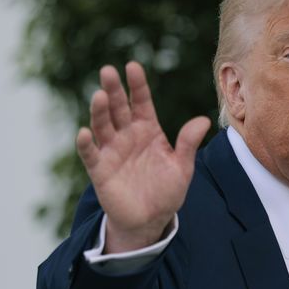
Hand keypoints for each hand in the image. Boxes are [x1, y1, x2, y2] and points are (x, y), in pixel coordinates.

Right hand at [76, 61, 210, 252]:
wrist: (150, 220)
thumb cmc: (166, 192)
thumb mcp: (182, 168)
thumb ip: (188, 144)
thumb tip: (203, 121)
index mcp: (147, 129)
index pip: (140, 101)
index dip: (137, 85)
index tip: (132, 67)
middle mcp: (127, 135)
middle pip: (118, 107)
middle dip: (113, 90)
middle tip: (108, 72)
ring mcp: (111, 150)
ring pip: (102, 125)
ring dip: (99, 111)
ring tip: (99, 96)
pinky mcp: (100, 169)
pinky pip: (90, 154)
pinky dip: (85, 144)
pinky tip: (84, 133)